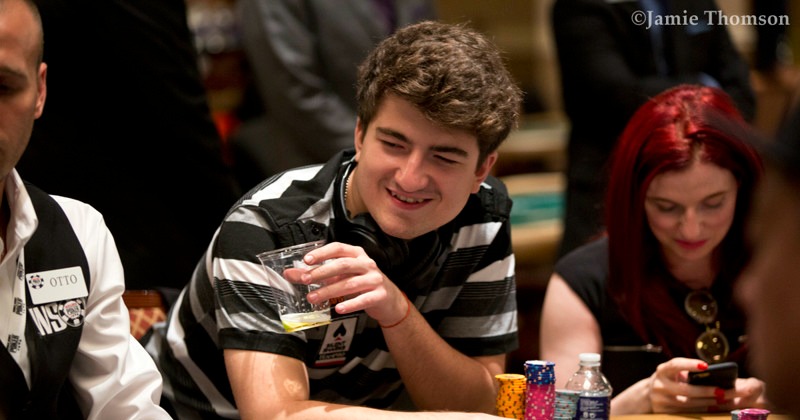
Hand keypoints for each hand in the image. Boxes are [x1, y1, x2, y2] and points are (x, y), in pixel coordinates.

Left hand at [286, 242, 408, 325]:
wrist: (388, 299)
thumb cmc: (361, 283)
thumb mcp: (340, 276)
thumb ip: (316, 274)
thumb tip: (290, 274)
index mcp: (356, 254)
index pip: (338, 248)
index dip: (322, 253)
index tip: (307, 260)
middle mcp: (367, 264)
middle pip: (343, 265)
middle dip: (322, 272)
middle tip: (306, 280)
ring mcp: (375, 279)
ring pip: (350, 283)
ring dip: (329, 291)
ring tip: (313, 298)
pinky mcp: (380, 295)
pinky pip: (364, 299)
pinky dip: (350, 304)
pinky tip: (338, 308)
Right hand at [647, 358, 765, 412]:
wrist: (649, 394)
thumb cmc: (670, 380)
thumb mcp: (674, 373)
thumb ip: (689, 373)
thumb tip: (714, 374)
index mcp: (662, 370)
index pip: (675, 365)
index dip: (690, 365)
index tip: (706, 366)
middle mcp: (658, 384)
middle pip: (685, 389)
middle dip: (705, 390)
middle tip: (722, 391)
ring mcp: (659, 400)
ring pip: (687, 403)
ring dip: (706, 402)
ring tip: (720, 400)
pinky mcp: (662, 412)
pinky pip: (685, 413)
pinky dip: (700, 410)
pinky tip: (711, 407)